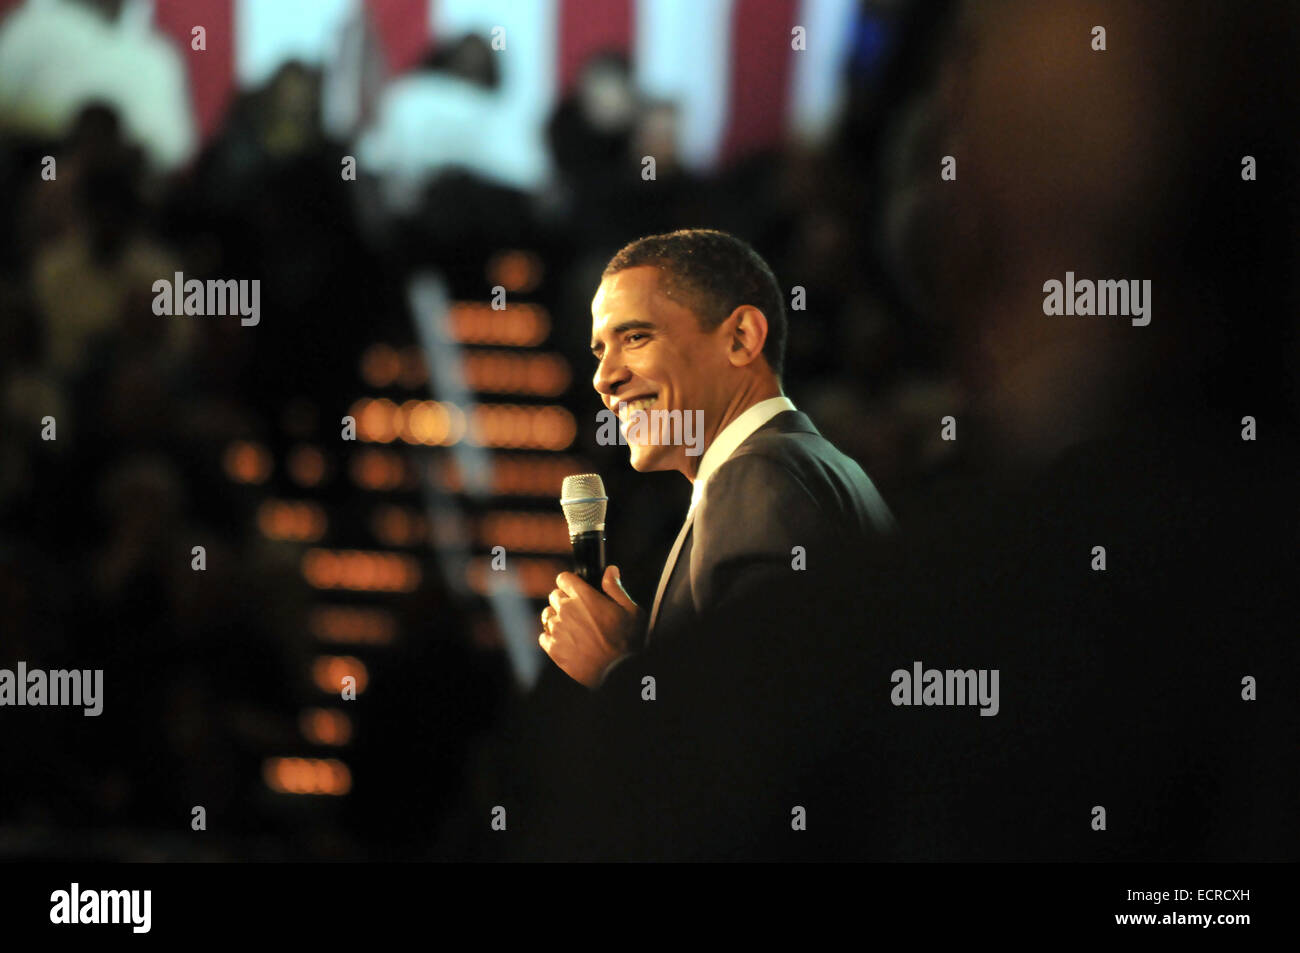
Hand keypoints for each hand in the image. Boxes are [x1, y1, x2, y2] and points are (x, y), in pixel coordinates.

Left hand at [539, 565, 640, 687]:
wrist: (617, 672)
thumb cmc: (627, 642)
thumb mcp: (630, 611)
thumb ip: (616, 588)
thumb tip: (610, 570)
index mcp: (584, 597)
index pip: (563, 579)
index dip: (570, 583)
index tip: (576, 591)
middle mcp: (566, 610)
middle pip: (554, 596)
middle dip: (565, 601)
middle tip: (580, 613)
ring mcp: (558, 630)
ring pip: (547, 615)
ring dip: (557, 619)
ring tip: (573, 629)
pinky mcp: (553, 648)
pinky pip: (543, 636)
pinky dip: (552, 638)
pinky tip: (567, 643)